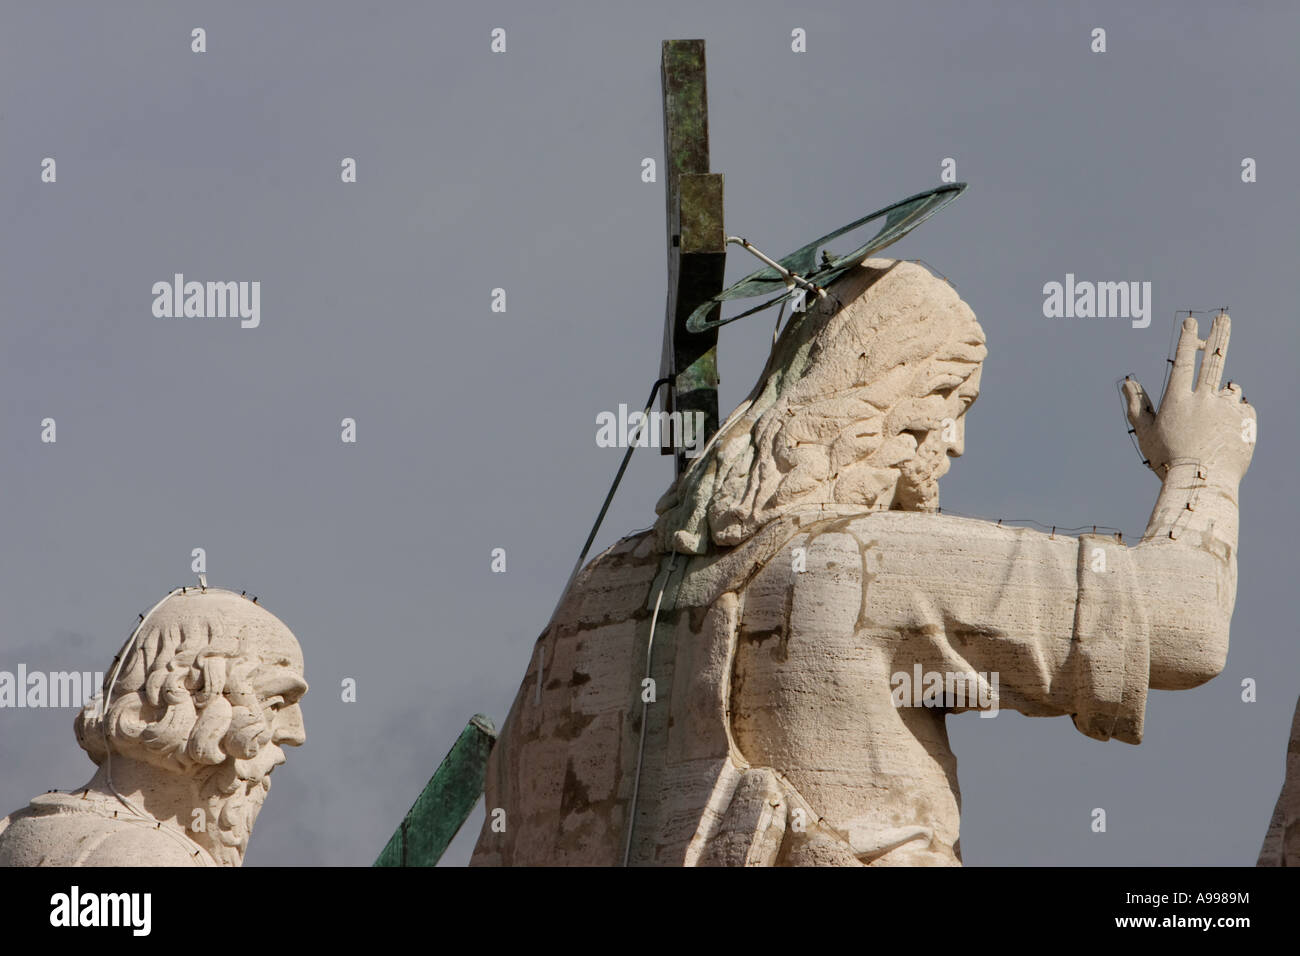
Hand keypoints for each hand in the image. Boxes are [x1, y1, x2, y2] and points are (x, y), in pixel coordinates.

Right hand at [1122, 313, 1255, 484]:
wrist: (1202, 483)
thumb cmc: (1167, 461)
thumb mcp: (1145, 433)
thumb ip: (1136, 405)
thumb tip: (1128, 382)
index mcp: (1178, 400)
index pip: (1184, 362)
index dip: (1187, 340)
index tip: (1192, 322)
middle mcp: (1204, 400)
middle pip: (1214, 360)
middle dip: (1219, 335)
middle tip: (1224, 318)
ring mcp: (1226, 409)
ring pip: (1229, 390)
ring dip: (1222, 397)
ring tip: (1212, 425)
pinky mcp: (1244, 420)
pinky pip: (1241, 409)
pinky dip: (1234, 414)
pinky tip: (1223, 433)